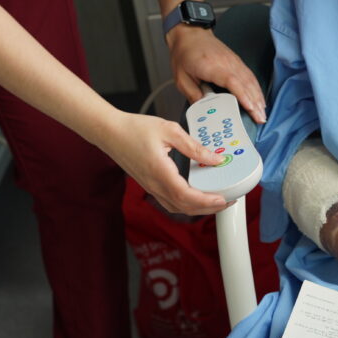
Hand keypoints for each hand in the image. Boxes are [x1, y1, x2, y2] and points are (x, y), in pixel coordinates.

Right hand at [98, 111, 227, 214]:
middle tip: (228, 201)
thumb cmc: (134, 129)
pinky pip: (171, 202)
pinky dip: (187, 204)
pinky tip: (196, 196)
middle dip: (209, 208)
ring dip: (199, 208)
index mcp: (160, 172)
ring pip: (178, 208)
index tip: (224, 199)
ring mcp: (151, 188)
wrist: (109, 132)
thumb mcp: (169, 130)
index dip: (208, 202)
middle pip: (185, 208)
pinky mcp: (150, 186)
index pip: (187, 196)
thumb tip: (214, 159)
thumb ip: (194, 147)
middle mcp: (155, 185)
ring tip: (216, 200)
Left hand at [167, 25, 266, 122]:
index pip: (232, 82)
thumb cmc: (185, 54)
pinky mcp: (236, 62)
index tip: (251, 108)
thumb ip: (193, 95)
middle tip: (260, 119)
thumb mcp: (182, 78)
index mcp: (212, 67)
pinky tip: (259, 99)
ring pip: (251, 80)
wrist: (190, 34)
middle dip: (255, 102)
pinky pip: (250, 76)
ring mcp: (234, 62)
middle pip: (246, 83)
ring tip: (262, 114)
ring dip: (258, 97)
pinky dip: (256, 89)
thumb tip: (204, 110)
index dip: (243, 96)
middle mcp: (227, 63)